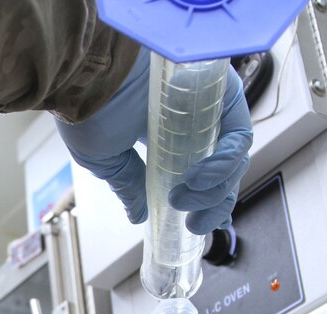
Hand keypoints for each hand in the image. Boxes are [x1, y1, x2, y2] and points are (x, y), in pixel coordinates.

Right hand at [54, 48, 252, 233]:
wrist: (88, 75)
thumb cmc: (87, 109)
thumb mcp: (107, 160)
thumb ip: (129, 185)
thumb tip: (138, 214)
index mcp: (165, 138)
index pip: (198, 177)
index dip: (203, 204)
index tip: (193, 225)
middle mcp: (190, 123)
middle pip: (222, 172)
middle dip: (211, 204)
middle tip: (192, 220)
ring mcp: (208, 109)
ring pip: (235, 159)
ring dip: (215, 188)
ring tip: (186, 196)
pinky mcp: (221, 94)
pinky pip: (240, 135)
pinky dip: (226, 162)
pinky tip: (201, 177)